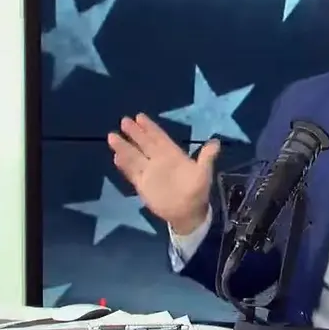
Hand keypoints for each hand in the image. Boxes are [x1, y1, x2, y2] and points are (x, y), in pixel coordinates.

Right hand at [107, 113, 218, 233]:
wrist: (188, 213)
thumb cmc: (197, 191)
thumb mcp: (204, 173)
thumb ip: (207, 157)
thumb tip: (216, 142)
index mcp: (173, 155)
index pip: (159, 138)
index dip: (150, 128)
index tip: (139, 116)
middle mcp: (159, 161)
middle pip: (145, 143)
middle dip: (135, 133)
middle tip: (124, 120)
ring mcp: (150, 172)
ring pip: (134, 156)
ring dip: (124, 147)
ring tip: (112, 136)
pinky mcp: (143, 185)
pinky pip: (132, 172)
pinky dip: (124, 165)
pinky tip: (116, 157)